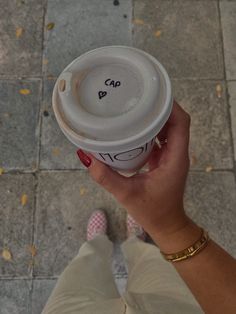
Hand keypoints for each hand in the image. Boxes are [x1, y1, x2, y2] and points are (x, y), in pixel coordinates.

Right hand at [81, 101, 191, 240]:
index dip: (171, 105)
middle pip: (175, 121)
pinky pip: (160, 139)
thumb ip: (106, 177)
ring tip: (136, 107)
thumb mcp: (127, 195)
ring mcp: (171, 156)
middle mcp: (177, 153)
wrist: (167, 225)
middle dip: (160, 107)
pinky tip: (134, 127)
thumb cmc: (153, 212)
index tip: (153, 93)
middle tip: (139, 96)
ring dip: (155, 118)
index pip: (181, 123)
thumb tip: (86, 157)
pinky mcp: (164, 160)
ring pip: (168, 129)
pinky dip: (150, 130)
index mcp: (175, 158)